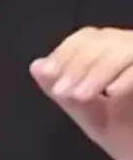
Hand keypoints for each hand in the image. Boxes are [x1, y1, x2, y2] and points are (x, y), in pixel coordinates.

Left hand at [30, 27, 132, 159]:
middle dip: (76, 62)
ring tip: (79, 96)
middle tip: (61, 89)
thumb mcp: (98, 122)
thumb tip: (37, 67)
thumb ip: (68, 95)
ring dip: (97, 71)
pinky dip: (128, 77)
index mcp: (122, 61)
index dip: (66, 51)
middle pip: (104, 39)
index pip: (90, 38)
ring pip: (123, 48)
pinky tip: (113, 94)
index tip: (49, 73)